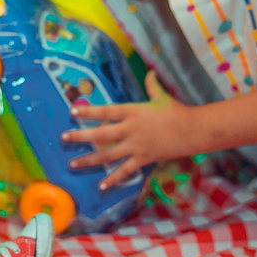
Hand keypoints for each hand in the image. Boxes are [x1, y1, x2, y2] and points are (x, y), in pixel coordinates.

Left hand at [60, 72, 195, 189]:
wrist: (193, 131)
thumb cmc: (177, 111)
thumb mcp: (162, 96)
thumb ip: (152, 85)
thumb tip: (150, 71)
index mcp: (134, 112)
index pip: (106, 111)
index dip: (88, 111)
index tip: (72, 111)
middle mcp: (131, 129)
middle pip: (101, 134)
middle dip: (80, 136)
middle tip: (63, 137)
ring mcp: (136, 146)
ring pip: (107, 155)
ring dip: (89, 160)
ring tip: (72, 163)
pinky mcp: (143, 159)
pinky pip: (125, 171)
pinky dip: (113, 179)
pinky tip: (101, 185)